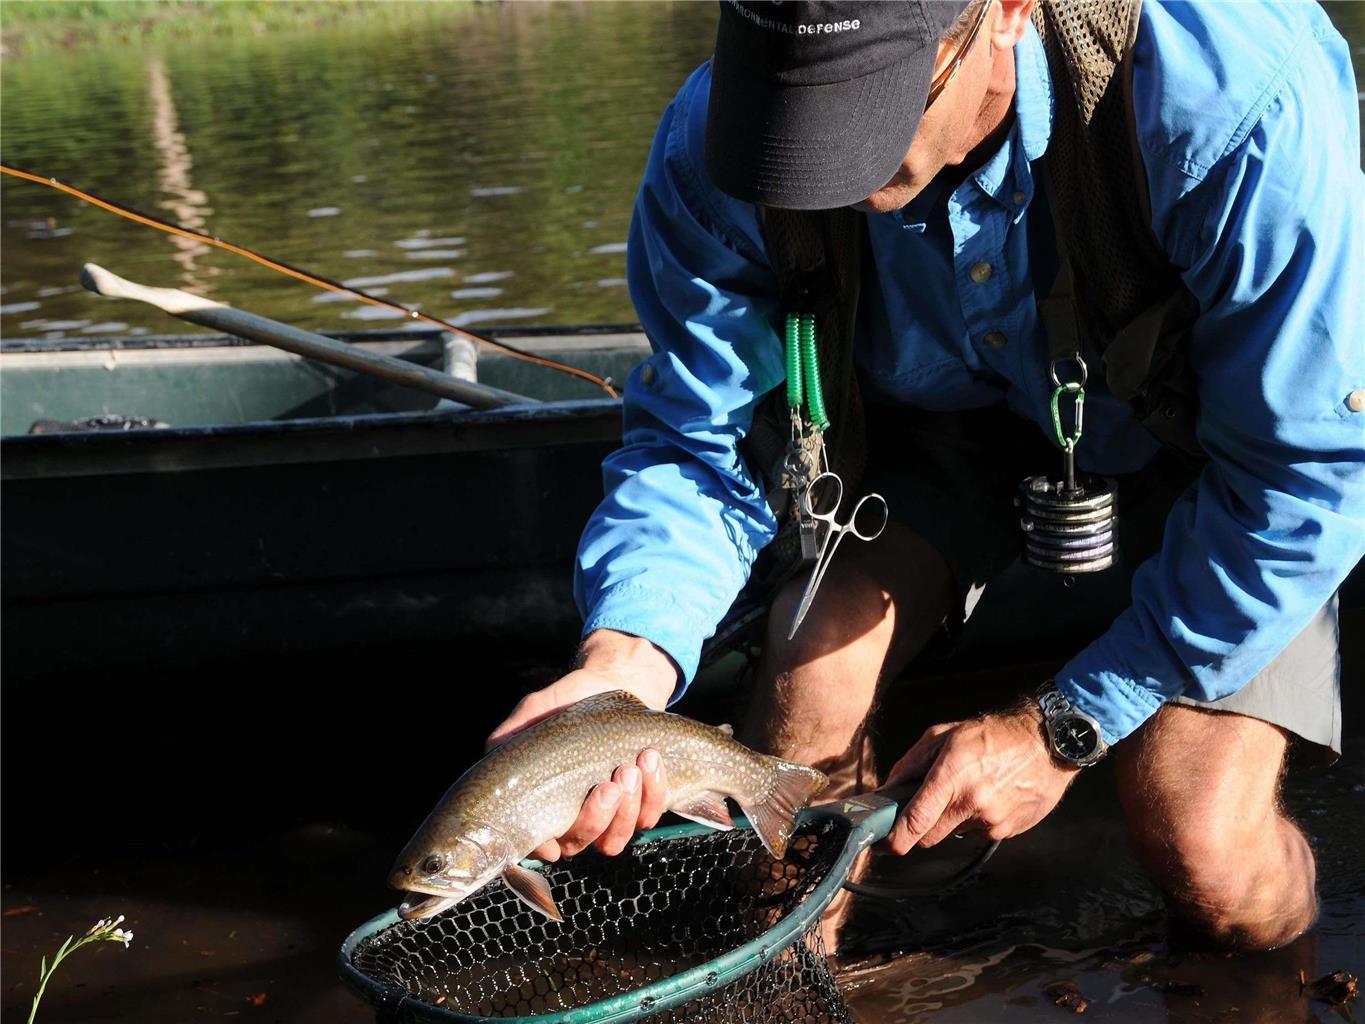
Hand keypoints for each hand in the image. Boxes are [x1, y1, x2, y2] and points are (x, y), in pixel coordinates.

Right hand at [485, 630, 678, 860]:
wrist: (612, 683)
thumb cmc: (567, 702)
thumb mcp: (534, 712)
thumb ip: (509, 734)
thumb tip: (493, 754)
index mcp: (543, 805)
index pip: (538, 843)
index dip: (544, 848)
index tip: (554, 840)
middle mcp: (573, 818)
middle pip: (580, 843)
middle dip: (596, 817)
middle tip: (610, 782)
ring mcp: (609, 816)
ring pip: (614, 838)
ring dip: (627, 808)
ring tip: (631, 767)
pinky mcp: (641, 804)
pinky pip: (649, 816)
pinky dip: (653, 791)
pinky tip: (650, 760)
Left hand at [881, 704, 1077, 853]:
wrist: (1046, 743)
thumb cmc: (992, 735)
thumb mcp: (942, 735)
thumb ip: (910, 764)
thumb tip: (887, 791)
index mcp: (951, 776)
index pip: (916, 820)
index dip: (896, 839)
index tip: (885, 845)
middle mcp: (972, 803)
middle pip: (930, 838)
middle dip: (921, 828)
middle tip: (926, 807)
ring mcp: (992, 820)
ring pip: (955, 834)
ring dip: (953, 819)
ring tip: (969, 789)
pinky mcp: (1008, 830)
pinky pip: (979, 833)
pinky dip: (976, 820)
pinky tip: (988, 796)